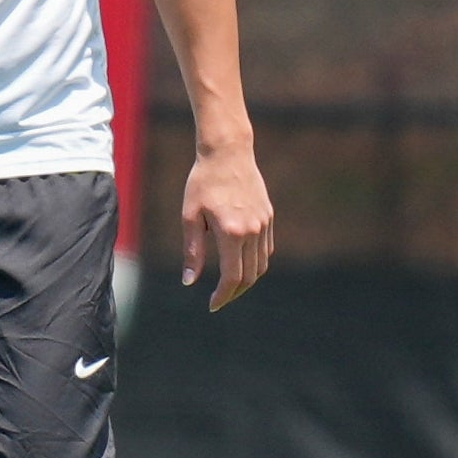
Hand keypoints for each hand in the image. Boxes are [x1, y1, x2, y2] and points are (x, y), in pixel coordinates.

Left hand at [181, 139, 273, 311]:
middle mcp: (252, 231)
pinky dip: (255, 262)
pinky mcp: (268, 216)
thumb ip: (192, 251)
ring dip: (247, 280)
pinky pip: (266, 249)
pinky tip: (241, 263)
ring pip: (261, 265)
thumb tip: (189, 282)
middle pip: (249, 277)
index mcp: (231, 233)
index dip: (222, 296)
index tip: (212, 305)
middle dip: (234, 293)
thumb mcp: (190, 217)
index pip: (231, 278)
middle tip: (219, 300)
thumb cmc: (202, 182)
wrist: (227, 152)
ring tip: (230, 286)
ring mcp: (263, 224)